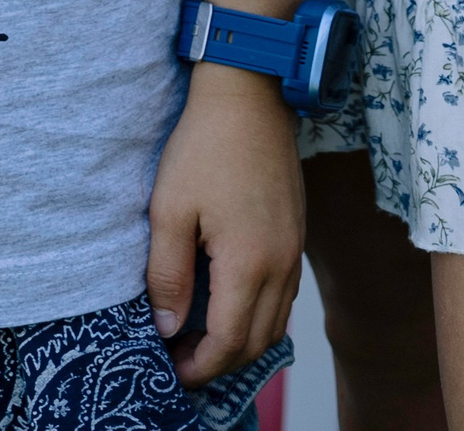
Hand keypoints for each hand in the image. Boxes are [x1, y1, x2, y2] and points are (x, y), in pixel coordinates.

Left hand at [145, 66, 304, 387]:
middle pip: (258, 342)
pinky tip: (230, 305)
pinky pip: (284, 295)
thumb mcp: (170, 208)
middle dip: (221, 363)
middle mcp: (281, 264)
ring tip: (202, 339)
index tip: (172, 370)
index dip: (200, 366)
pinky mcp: (296, 234)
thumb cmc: (205, 145)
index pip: (230, 341)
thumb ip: (168, 274)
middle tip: (182, 360)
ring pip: (276, 322)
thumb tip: (168, 326)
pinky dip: (259, 315)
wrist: (248, 94)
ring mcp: (294, 249)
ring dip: (242, 342)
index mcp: (250, 262)